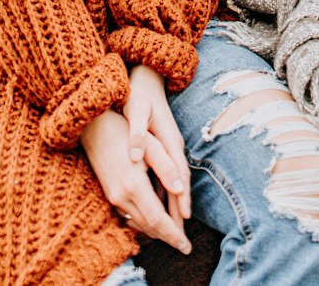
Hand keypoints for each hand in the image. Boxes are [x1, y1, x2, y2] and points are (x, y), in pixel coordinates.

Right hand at [80, 107, 190, 251]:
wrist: (94, 129)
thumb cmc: (126, 131)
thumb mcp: (150, 145)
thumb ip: (166, 168)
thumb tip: (181, 189)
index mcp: (134, 185)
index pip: (157, 219)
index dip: (173, 234)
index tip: (186, 246)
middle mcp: (121, 196)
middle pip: (149, 226)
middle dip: (168, 237)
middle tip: (184, 246)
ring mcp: (113, 197)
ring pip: (139, 223)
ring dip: (157, 231)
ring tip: (174, 234)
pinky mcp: (110, 195)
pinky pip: (130, 216)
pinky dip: (145, 222)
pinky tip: (156, 220)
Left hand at [123, 65, 190, 223]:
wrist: (146, 78)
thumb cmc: (139, 95)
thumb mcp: (136, 110)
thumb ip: (137, 134)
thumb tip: (136, 156)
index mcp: (169, 141)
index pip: (177, 177)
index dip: (179, 200)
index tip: (182, 223)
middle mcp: (173, 147)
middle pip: (179, 185)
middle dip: (179, 212)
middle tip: (182, 240)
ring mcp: (170, 148)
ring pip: (174, 184)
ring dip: (174, 207)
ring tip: (174, 231)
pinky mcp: (163, 148)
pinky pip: (167, 178)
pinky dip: (166, 195)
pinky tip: (161, 207)